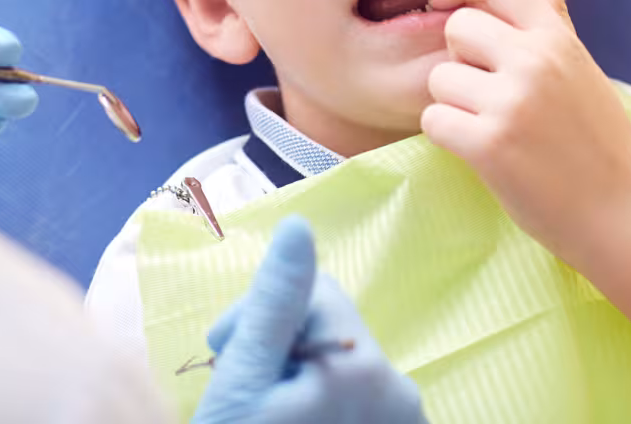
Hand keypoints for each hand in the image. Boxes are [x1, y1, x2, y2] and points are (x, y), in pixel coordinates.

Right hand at [194, 216, 424, 423]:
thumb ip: (274, 304)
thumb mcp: (243, 384)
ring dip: (296, 381)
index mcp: (366, 367)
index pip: (311, 292)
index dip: (261, 314)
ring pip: (339, 365)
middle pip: (329, 329)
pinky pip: (355, 400)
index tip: (229, 356)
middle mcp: (401, 393)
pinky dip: (321, 409)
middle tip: (243, 395)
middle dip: (279, 350)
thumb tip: (299, 226)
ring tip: (264, 415)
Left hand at [421, 0, 630, 271]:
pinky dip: (447, 135)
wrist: (623, 214)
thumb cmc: (600, 140)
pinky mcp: (489, 145)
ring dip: (453, 103)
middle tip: (485, 91)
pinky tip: (477, 148)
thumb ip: (552, 15)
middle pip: (457, 28)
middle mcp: (534, 60)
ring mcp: (511, 102)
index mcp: (556, 38)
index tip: (445, 0)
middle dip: (459, 59)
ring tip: (491, 125)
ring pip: (439, 78)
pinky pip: (433, 119)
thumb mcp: (580, 66)